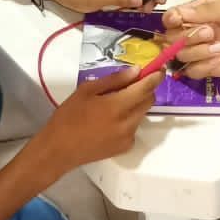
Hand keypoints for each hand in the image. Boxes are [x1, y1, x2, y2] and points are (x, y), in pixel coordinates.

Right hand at [29, 67, 165, 181]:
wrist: (59, 150)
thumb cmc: (69, 116)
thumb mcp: (86, 91)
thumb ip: (113, 80)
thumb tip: (135, 71)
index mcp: (117, 106)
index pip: (146, 88)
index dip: (155, 77)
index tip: (160, 69)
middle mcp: (128, 122)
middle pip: (148, 101)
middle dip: (145, 90)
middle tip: (130, 84)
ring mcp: (128, 137)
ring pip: (141, 114)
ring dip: (135, 105)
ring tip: (112, 104)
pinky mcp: (125, 147)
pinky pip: (134, 127)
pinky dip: (128, 120)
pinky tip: (109, 121)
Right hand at [163, 0, 219, 78]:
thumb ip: (204, 11)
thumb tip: (177, 13)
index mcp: (199, 13)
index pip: (172, 17)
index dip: (170, 20)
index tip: (178, 21)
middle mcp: (196, 32)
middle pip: (171, 38)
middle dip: (186, 37)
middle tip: (210, 33)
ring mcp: (202, 51)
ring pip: (181, 55)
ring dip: (197, 52)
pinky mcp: (211, 68)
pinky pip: (193, 71)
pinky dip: (201, 66)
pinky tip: (218, 60)